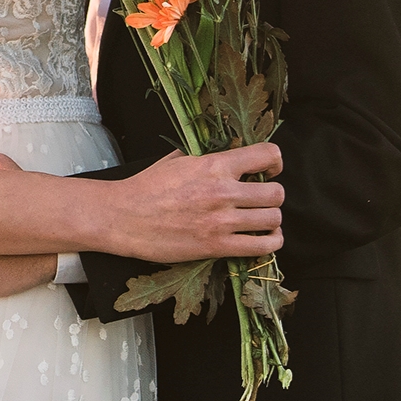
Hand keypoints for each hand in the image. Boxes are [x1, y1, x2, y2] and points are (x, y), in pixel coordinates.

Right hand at [104, 142, 285, 262]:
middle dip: (273, 195)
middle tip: (262, 199)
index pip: (268, 154)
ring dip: (271, 219)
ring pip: (273, 219)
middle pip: (276, 193)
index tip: (270, 169)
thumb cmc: (147, 187)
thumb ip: (207, 157)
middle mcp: (223, 191)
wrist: (124, 218)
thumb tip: (228, 153)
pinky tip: (264, 238)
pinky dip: (269, 243)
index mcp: (214, 165)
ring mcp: (222, 221)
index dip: (276, 161)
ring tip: (262, 220)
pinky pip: (262, 246)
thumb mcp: (177, 159)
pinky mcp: (217, 247)